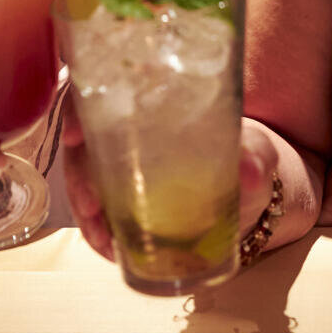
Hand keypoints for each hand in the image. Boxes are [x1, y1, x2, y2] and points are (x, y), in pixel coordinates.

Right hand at [61, 97, 280, 263]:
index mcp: (156, 97)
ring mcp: (119, 159)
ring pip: (80, 173)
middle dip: (76, 172)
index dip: (77, 107)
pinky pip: (93, 205)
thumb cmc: (248, 159)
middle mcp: (129, 122)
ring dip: (83, 206)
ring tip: (104, 238)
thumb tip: (249, 171)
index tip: (75, 136)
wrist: (249, 194)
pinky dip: (95, 227)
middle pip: (81, 135)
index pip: (101, 85)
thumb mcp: (256, 154)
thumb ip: (256, 158)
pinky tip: (109, 247)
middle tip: (92, 205)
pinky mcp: (120, 193)